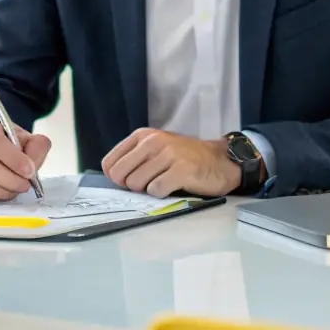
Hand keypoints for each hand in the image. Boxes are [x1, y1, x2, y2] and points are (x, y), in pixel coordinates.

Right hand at [0, 115, 51, 201]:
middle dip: (13, 181)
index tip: (29, 171)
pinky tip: (1, 189)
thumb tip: (33, 164)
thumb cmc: (3, 143)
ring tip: (15, 186)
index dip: (15, 159)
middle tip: (26, 184)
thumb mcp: (22, 137)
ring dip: (6, 191)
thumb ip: (36, 146)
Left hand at [102, 129, 241, 197]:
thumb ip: (134, 158)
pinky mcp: (181, 171)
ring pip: (136, 184)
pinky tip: (172, 187)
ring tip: (162, 182)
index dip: (115, 177)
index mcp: (143, 136)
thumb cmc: (184, 157)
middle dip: (129, 185)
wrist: (220, 161)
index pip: (110, 162)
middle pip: (120, 174)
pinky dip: (161, 194)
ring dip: (147, 190)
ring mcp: (168, 155)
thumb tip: (112, 177)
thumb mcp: (156, 148)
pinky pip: (156, 191)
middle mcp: (153, 142)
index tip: (127, 180)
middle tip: (146, 184)